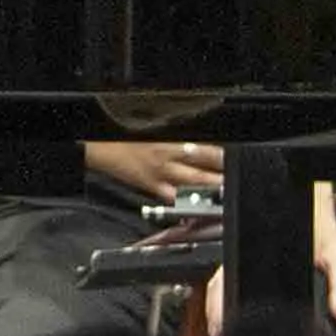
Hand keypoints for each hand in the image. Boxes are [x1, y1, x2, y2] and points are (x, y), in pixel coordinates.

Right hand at [80, 138, 222, 206]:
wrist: (100, 146)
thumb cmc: (124, 134)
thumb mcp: (154, 127)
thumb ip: (175, 137)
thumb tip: (194, 142)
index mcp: (171, 140)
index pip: (202, 149)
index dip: (220, 155)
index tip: (233, 159)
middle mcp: (169, 157)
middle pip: (202, 167)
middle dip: (221, 175)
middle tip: (235, 181)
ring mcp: (161, 174)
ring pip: (192, 184)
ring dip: (209, 189)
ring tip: (224, 194)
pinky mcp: (152, 187)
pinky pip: (172, 198)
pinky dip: (184, 203)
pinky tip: (195, 208)